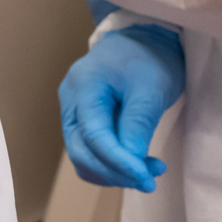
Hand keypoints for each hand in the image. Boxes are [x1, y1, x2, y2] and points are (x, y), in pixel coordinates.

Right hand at [60, 24, 184, 191]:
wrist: (142, 40)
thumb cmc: (148, 59)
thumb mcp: (151, 88)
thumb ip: (138, 123)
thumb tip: (131, 163)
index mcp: (84, 85)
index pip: (94, 134)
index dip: (118, 161)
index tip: (146, 177)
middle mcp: (71, 100)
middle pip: (80, 149)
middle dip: (114, 172)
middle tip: (149, 181)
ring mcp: (72, 111)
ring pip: (82, 155)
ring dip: (113, 172)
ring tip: (148, 171)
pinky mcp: (81, 121)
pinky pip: (88, 152)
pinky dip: (109, 165)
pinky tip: (134, 164)